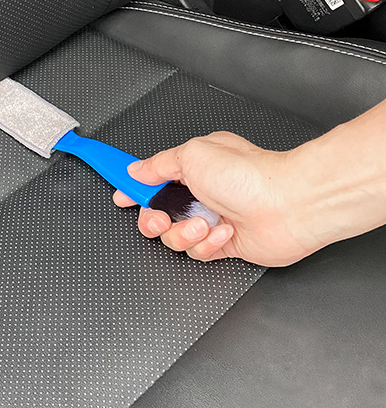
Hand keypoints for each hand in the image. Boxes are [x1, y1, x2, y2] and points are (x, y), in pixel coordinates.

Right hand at [113, 132, 325, 266]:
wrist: (288, 205)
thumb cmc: (249, 176)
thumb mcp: (192, 155)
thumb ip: (158, 165)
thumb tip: (136, 170)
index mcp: (190, 168)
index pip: (151, 178)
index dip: (132, 188)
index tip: (120, 194)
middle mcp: (199, 193)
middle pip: (155, 214)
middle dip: (153, 220)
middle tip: (161, 218)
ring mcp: (210, 219)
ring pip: (174, 237)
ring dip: (186, 232)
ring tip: (205, 223)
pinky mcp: (222, 244)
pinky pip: (197, 252)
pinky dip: (208, 244)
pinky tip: (225, 231)